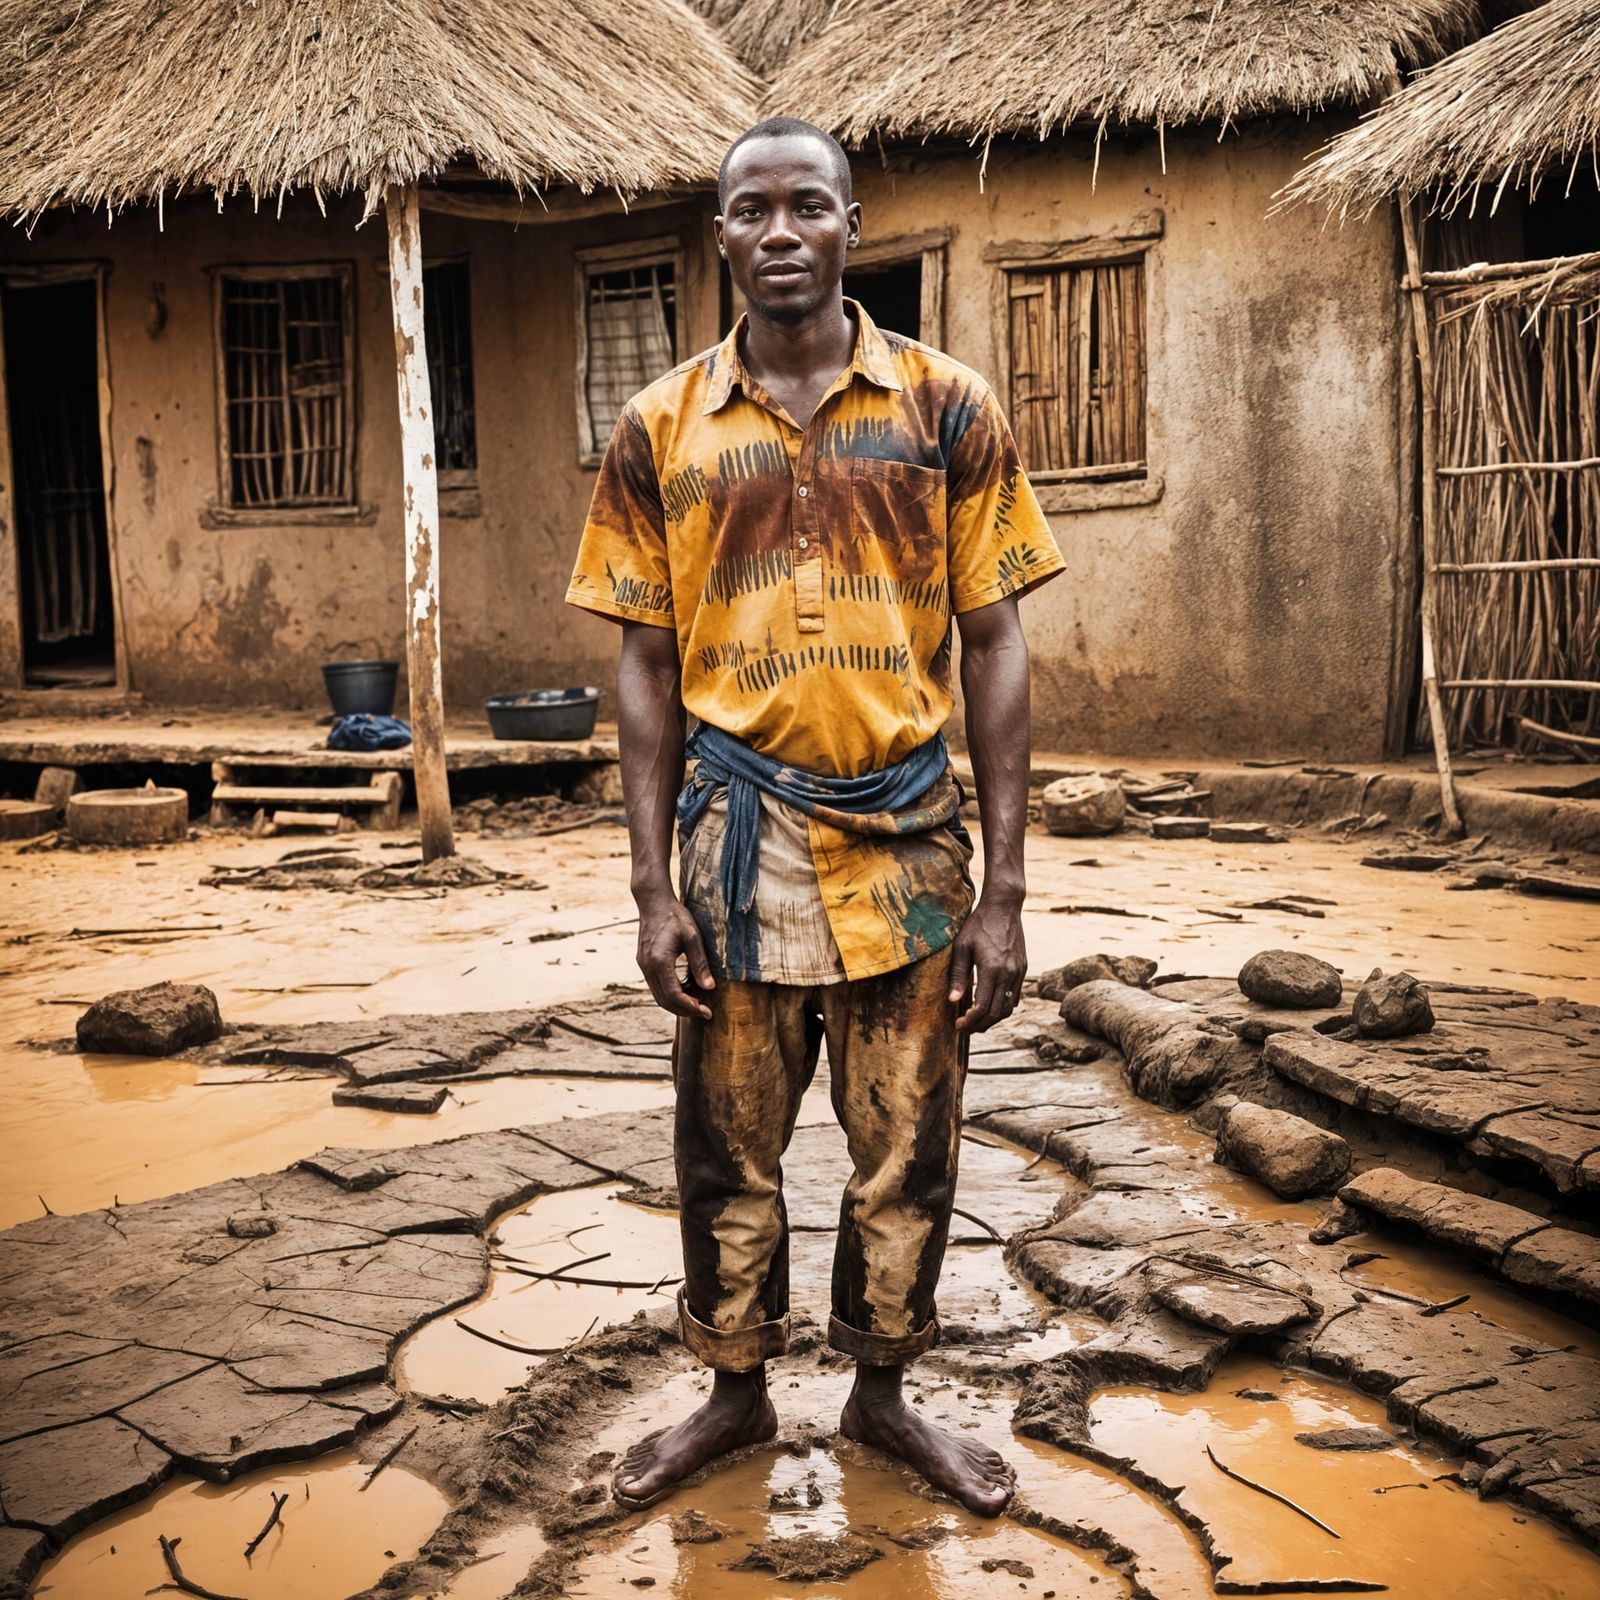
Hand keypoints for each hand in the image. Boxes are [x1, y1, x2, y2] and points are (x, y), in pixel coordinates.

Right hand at [635, 892, 715, 1020]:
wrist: (653, 902)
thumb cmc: (675, 916)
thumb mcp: (693, 937)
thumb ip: (700, 963)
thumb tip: (710, 987)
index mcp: (660, 961)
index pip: (674, 994)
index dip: (690, 1007)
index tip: (707, 1011)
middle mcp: (648, 967)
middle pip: (664, 1000)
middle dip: (685, 1010)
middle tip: (705, 1012)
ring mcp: (643, 966)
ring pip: (659, 995)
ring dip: (677, 1004)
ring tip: (697, 1004)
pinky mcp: (644, 963)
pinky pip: (656, 986)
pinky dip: (670, 993)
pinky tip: (686, 991)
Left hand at [947, 897, 1025, 1033]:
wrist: (1004, 907)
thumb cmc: (978, 925)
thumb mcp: (962, 947)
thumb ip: (958, 975)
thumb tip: (952, 1001)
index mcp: (992, 969)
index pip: (982, 1007)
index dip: (969, 1021)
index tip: (958, 1025)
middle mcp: (1009, 974)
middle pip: (996, 1013)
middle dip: (980, 1025)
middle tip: (965, 1028)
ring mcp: (1018, 972)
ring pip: (1008, 1008)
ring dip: (992, 1019)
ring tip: (977, 1022)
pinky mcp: (1023, 969)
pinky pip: (1014, 996)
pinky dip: (1003, 1007)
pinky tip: (990, 1007)